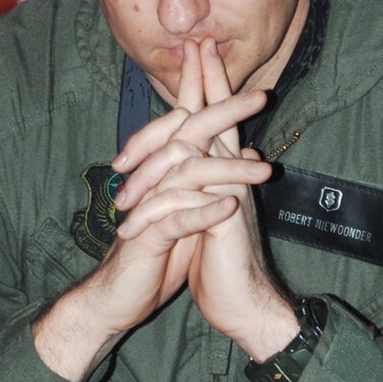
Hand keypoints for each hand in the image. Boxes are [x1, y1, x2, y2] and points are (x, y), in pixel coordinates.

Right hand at [33, 43, 268, 380]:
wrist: (117, 299)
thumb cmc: (153, 258)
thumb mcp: (188, 213)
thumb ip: (207, 183)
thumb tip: (244, 151)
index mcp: (163, 172)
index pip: (189, 125)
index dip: (214, 98)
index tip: (250, 81)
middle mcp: (153, 180)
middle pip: (187, 133)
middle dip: (224, 111)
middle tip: (260, 96)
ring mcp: (147, 205)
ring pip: (185, 172)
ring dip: (228, 169)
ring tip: (265, 170)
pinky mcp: (145, 235)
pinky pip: (175, 218)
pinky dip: (203, 212)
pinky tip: (229, 206)